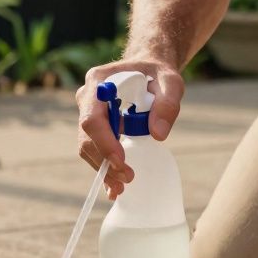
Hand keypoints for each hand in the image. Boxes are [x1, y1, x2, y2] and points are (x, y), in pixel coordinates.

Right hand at [76, 58, 184, 198]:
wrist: (148, 70)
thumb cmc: (158, 73)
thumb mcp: (171, 82)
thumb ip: (167, 104)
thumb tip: (158, 134)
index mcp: (99, 82)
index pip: (92, 117)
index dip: (104, 142)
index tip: (121, 160)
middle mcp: (87, 98)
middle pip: (87, 136)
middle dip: (105, 161)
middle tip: (128, 178)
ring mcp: (88, 113)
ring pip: (88, 147)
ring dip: (103, 169)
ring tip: (123, 186)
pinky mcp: (96, 128)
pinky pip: (95, 151)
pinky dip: (105, 169)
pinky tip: (114, 187)